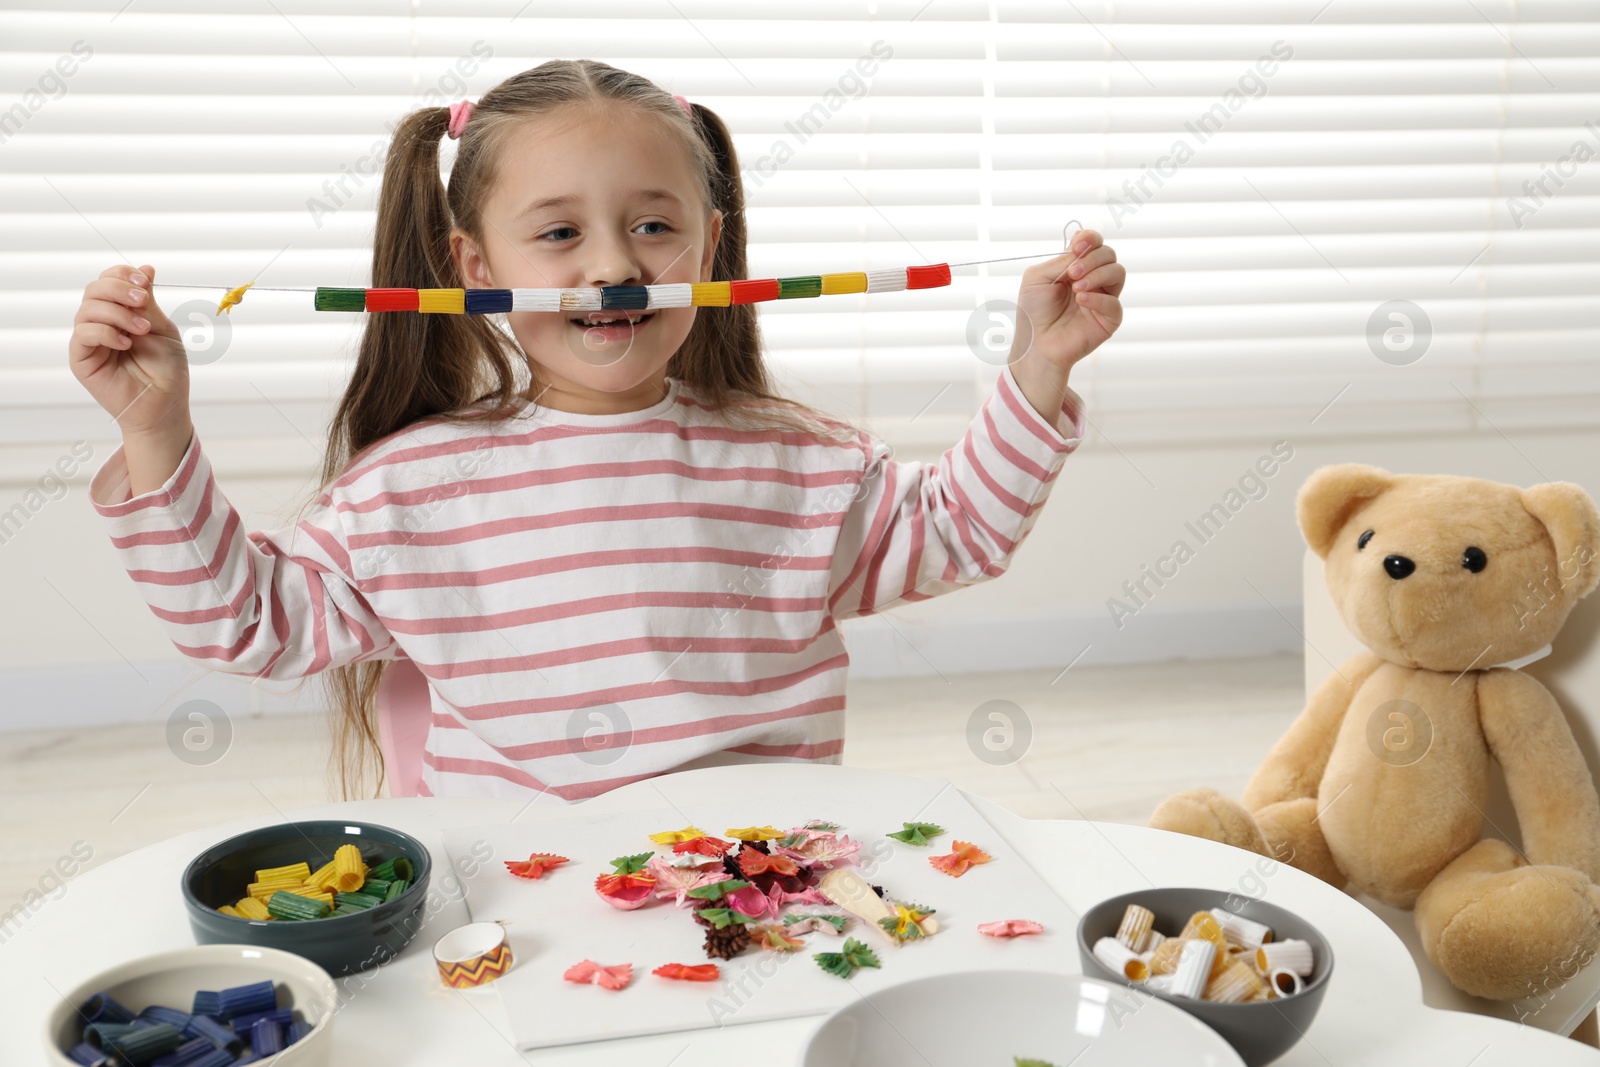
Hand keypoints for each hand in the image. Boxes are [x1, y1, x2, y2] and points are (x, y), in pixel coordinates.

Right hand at [70, 263, 191, 438]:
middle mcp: (102, 322)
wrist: (165, 406)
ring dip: (117, 312)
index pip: (109, 280)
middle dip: (119, 289)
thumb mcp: (163, 329)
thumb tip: (145, 268)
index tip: (144, 280)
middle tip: (142, 301)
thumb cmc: (167, 371)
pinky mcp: (82, 358)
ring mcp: (90, 340)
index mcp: (121, 312)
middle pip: (94, 289)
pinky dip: (106, 332)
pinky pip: (83, 333)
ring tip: (142, 330)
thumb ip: (149, 302)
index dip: (123, 274)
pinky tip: (126, 343)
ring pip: (87, 308)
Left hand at [1010, 228, 1124, 371]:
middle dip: (1092, 258)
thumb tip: (1083, 251)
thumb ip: (1060, 259)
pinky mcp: (1109, 318)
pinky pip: (1114, 302)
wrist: (1035, 343)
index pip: (1094, 242)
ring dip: (1097, 274)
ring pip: (1117, 272)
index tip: (1076, 246)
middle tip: (1072, 273)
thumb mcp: (1037, 277)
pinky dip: (1098, 298)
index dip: (1090, 238)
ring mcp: (1103, 297)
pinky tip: (1081, 300)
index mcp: (1076, 266)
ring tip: (1076, 287)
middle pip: (1108, 254)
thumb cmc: (1033, 311)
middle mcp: (1093, 278)